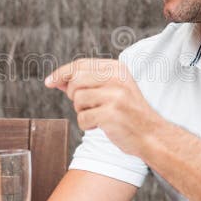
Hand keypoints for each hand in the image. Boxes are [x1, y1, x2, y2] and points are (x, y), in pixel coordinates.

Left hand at [45, 58, 161, 156]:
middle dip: (74, 95)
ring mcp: (115, 96)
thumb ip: (87, 82)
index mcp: (117, 68)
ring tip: (98, 115)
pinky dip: (88, 125)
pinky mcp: (111, 114)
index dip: (61, 73)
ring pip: (77, 100)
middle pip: (75, 81)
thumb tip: (57, 80)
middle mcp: (117, 78)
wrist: (152, 135)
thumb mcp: (112, 90)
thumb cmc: (128, 113)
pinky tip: (102, 125)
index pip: (80, 64)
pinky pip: (82, 118)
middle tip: (87, 105)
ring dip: (82, 111)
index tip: (49, 82)